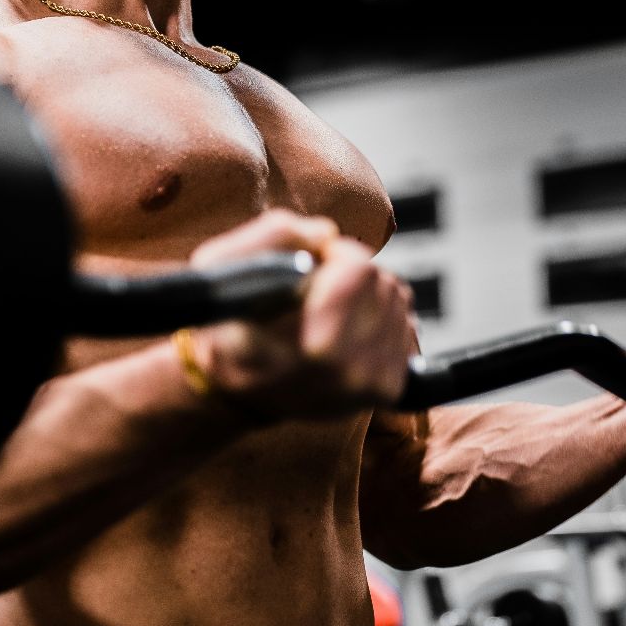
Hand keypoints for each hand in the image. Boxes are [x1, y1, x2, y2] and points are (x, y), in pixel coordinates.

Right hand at [182, 209, 415, 418]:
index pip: (359, 272)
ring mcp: (373, 385)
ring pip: (398, 300)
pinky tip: (348, 330)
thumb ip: (273, 235)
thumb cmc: (226, 324)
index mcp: (317, 349)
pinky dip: (380, 318)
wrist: (237, 391)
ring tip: (329, 309)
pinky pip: (406, 326)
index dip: (338, 254)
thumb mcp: (220, 267)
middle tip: (319, 286)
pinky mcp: (389, 389)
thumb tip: (328, 234)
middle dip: (353, 272)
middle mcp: (351, 373)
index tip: (316, 260)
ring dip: (367, 294)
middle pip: (382, 282)